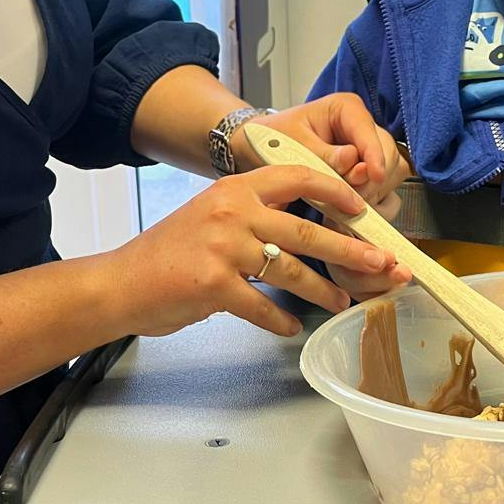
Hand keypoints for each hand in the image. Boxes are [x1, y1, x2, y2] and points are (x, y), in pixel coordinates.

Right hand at [106, 166, 397, 337]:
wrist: (121, 282)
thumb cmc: (170, 251)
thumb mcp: (212, 213)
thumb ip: (254, 213)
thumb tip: (305, 225)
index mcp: (236, 189)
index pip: (298, 177)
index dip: (337, 191)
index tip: (364, 208)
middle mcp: (233, 212)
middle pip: (308, 230)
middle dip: (352, 249)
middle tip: (382, 263)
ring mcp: (224, 249)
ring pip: (292, 271)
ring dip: (324, 289)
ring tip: (343, 301)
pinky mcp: (214, 286)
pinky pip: (263, 306)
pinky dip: (281, 320)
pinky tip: (293, 326)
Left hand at [235, 94, 407, 217]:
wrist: (262, 150)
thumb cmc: (276, 140)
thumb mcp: (294, 145)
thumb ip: (323, 155)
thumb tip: (351, 160)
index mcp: (346, 109)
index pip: (370, 132)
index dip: (375, 155)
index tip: (374, 175)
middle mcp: (363, 128)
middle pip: (388, 155)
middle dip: (370, 181)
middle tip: (349, 201)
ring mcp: (369, 152)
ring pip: (391, 176)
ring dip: (371, 195)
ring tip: (344, 210)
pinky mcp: (369, 173)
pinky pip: (385, 191)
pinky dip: (371, 206)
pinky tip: (350, 214)